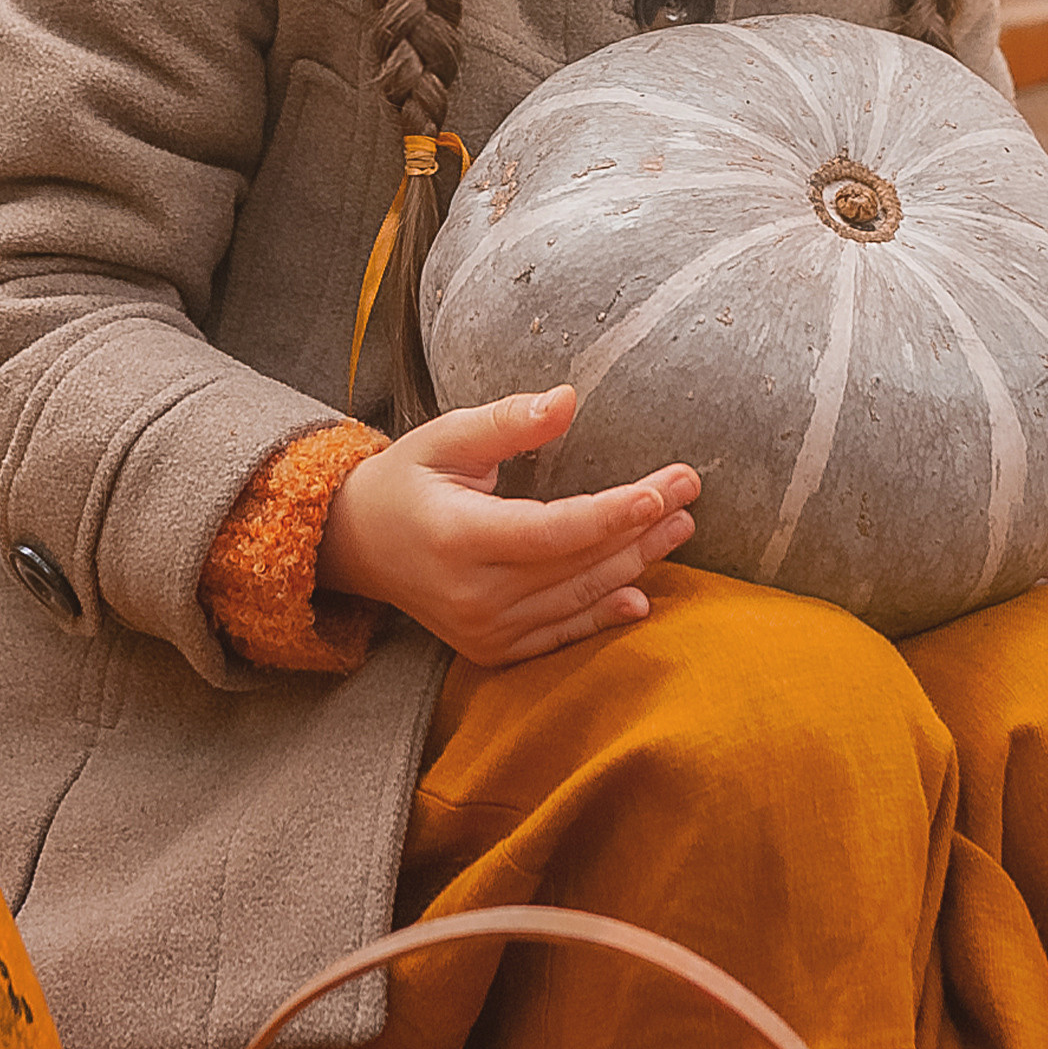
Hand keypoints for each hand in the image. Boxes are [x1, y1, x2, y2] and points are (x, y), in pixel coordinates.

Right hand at [321, 385, 697, 668]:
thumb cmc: (408, 479)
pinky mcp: (491, 649)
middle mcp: (471, 594)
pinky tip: (642, 597)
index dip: (611, 513)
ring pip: (576, 599)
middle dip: (640, 528)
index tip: (662, 489)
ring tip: (680, 526)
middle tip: (688, 492)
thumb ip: (507, 421)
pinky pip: (559, 635)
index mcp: (457, 537)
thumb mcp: (446, 436)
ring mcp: (482, 629)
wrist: (359, 546)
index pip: (551, 530)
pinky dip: (602, 617)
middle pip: (575, 564)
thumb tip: (567, 399)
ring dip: (635, 564)